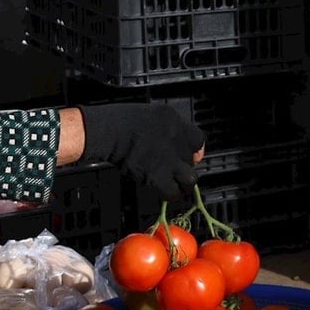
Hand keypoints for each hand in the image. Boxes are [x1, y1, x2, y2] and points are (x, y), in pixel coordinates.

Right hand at [78, 103, 207, 201]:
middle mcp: (177, 141)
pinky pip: (173, 193)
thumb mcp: (151, 114)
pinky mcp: (159, 176)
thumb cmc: (121, 121)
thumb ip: (167, 126)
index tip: (190, 153)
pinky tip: (163, 190)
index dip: (194, 149)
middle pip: (192, 160)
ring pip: (190, 179)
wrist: (110, 131)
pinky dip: (170, 194)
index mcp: (175, 122)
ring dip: (183, 183)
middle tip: (173, 168)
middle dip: (183, 165)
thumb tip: (172, 141)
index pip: (198, 139)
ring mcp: (170, 160)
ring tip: (175, 183)